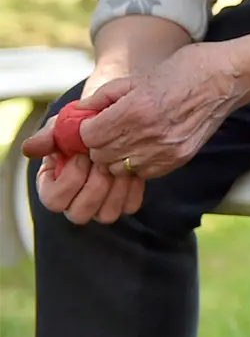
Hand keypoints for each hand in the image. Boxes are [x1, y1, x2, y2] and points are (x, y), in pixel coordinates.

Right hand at [25, 81, 145, 225]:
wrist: (118, 121)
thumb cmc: (85, 125)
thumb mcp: (66, 125)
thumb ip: (49, 136)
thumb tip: (29, 148)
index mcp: (54, 185)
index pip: (54, 200)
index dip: (70, 179)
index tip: (82, 155)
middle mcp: (75, 200)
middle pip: (79, 213)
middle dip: (95, 185)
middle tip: (103, 161)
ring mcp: (100, 204)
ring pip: (105, 214)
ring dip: (115, 187)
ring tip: (120, 164)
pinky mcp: (124, 201)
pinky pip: (129, 206)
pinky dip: (133, 188)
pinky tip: (133, 168)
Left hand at [61, 44, 244, 184]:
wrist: (229, 77)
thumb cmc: (187, 69)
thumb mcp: (141, 76)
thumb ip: (107, 96)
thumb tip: (79, 112)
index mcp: (136, 110)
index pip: (90, 136)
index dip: (88, 129)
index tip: (95, 122)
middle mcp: (148, 135)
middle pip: (101, 155)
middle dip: (100, 143)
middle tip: (111, 128)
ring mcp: (165, 151)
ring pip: (119, 168)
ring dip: (117, 156)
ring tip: (129, 137)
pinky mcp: (179, 159)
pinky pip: (144, 172)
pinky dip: (138, 162)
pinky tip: (147, 143)